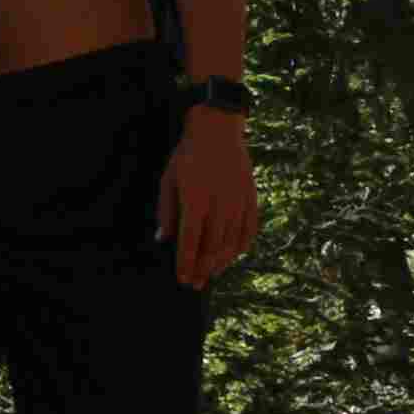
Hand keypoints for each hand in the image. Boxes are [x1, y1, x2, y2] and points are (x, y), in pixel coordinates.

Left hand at [160, 109, 256, 288]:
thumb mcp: (168, 180)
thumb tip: (162, 239)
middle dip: (202, 269)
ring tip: (212, 274)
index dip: (186, 263)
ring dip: (222, 262)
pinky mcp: (251, 198)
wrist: (218, 130)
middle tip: (195, 284)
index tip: (182, 279)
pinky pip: (249, 230)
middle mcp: (219, 204)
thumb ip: (166, 212)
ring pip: (232, 243)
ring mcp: (238, 202)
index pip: (189, 241)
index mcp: (195, 199)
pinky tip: (233, 255)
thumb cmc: (188, 155)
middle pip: (212, 247)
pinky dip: (241, 247)